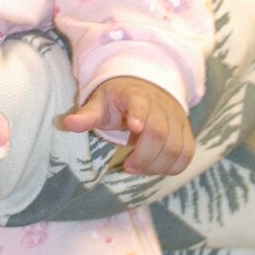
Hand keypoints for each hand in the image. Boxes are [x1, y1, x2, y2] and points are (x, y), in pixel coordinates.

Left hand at [60, 76, 193, 176]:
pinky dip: (173, 167)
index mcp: (136, 95)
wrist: (145, 87)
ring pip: (177, 147)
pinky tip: (155, 168)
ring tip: (139, 168)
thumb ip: (87, 115)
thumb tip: (67, 123)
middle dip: (144, 156)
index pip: (141, 104)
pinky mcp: (185, 131)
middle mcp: (160, 106)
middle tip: (128, 166)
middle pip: (160, 133)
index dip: (140, 115)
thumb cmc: (117, 100)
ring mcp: (176, 119)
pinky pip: (187, 154)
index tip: (134, 127)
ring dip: (158, 165)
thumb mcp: (99, 103)